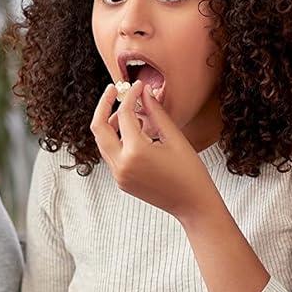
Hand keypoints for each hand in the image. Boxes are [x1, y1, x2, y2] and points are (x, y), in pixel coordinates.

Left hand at [91, 80, 215, 222]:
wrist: (193, 206)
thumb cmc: (190, 172)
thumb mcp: (174, 138)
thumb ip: (156, 113)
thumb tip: (145, 92)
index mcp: (135, 152)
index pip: (125, 114)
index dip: (130, 96)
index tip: (137, 85)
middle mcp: (121, 165)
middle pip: (98, 128)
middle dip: (104, 106)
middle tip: (113, 91)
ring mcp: (118, 175)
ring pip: (102, 142)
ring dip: (109, 123)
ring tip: (127, 112)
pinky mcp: (120, 181)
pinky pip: (110, 154)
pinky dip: (116, 139)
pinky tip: (132, 131)